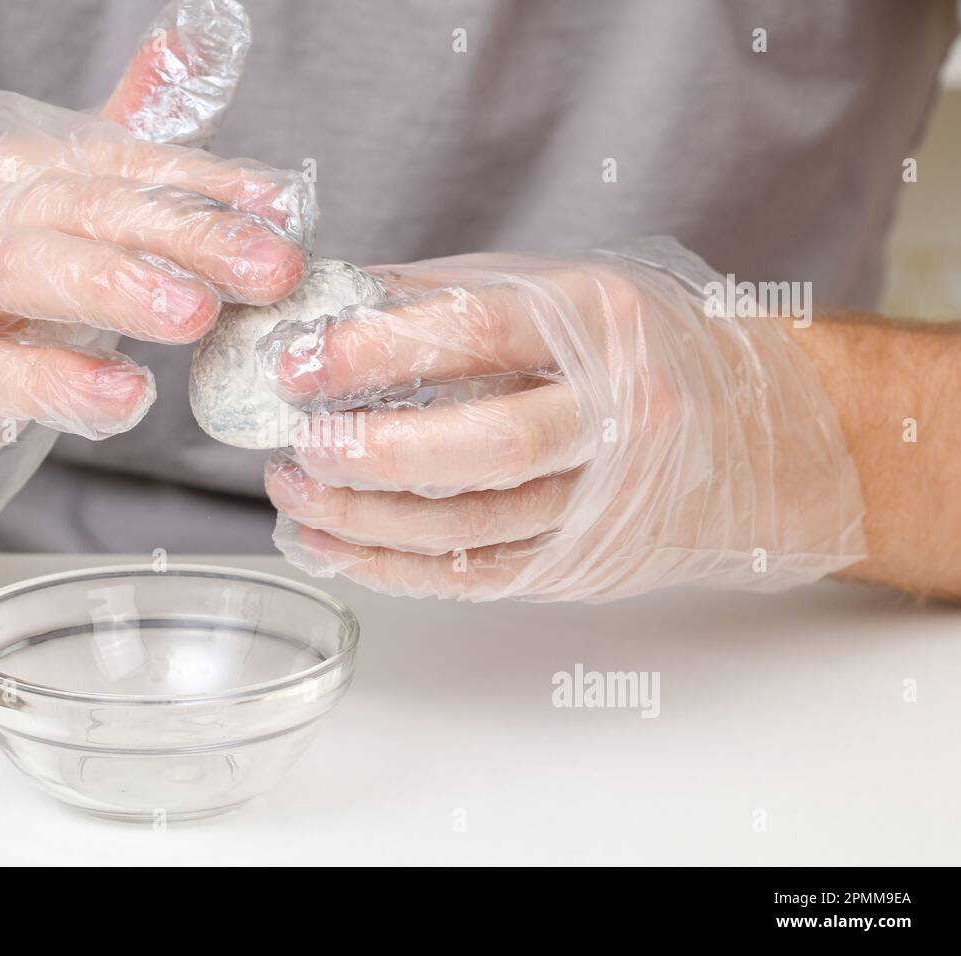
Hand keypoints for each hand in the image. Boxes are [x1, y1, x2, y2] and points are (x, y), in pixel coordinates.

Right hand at [0, 0, 312, 564]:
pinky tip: (123, 396)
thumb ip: (120, 146)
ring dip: (116, 286)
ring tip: (196, 314)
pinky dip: (56, 381)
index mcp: (18, 180)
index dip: (210, 185)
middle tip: (275, 267)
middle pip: (87, 207)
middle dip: (187, 233)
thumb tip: (197, 41)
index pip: (124, 166)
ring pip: (26, 268)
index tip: (288, 210)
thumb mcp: (48, 225)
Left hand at [259, 239, 865, 601]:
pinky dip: (394, 568)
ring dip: (368, 520)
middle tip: (300, 447)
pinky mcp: (585, 562)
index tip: (299, 365)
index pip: (479, 336)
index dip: (378, 353)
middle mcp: (619, 414)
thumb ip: (447, 296)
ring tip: (296, 493)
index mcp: (602, 325)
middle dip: (378, 456)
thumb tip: (327, 307)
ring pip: (474, 528)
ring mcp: (609, 500)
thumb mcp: (558, 292)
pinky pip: (478, 577)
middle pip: (489, 449)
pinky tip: (336, 544)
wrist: (751, 432)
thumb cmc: (636, 349)